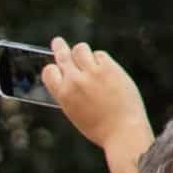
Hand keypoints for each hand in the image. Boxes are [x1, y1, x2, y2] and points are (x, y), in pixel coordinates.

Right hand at [43, 38, 151, 152]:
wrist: (123, 131)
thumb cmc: (98, 126)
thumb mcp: (74, 112)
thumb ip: (69, 93)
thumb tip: (68, 74)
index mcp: (62, 94)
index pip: (49, 71)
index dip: (52, 68)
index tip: (55, 66)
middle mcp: (75, 80)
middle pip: (62, 55)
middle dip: (59, 47)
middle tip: (57, 41)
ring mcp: (93, 72)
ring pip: (81, 49)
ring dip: (81, 51)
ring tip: (84, 55)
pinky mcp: (111, 68)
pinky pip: (100, 55)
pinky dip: (99, 59)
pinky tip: (103, 67)